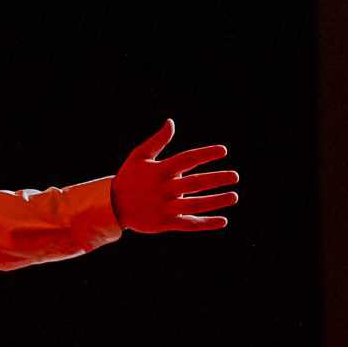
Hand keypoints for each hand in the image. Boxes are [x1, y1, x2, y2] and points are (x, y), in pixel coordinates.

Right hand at [110, 118, 237, 233]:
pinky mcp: (165, 223)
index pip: (188, 159)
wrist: (112, 206)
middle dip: (217, 179)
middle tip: (235, 176)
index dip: (206, 154)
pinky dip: (206, 223)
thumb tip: (171, 122)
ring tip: (233, 196)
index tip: (223, 151)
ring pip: (196, 204)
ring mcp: (165, 207)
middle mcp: (165, 189)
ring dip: (217, 201)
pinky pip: (190, 224)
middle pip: (196, 183)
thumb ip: (158, 140)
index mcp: (160, 170)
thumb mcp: (139, 156)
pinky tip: (223, 221)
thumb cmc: (129, 177)